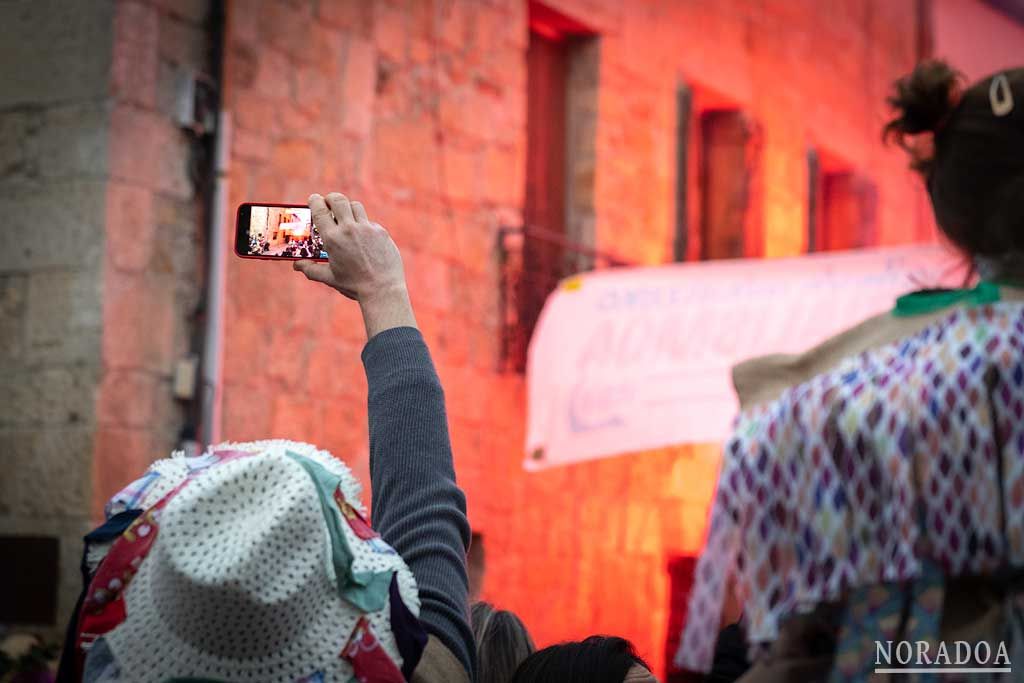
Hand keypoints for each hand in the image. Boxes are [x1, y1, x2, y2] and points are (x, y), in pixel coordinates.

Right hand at [295, 192, 416, 338]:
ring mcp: (367, 228)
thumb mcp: (330, 278)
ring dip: (348, 208)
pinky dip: (363, 225)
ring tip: (345, 218)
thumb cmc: (354, 285)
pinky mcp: (381, 232)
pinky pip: (369, 221)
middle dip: (331, 198)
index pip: (319, 210)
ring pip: (355, 206)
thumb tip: (296, 265)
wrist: (383, 290)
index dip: (315, 201)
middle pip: (338, 200)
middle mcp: (349, 229)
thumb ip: (311, 269)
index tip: (313, 199)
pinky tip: (363, 238)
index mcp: (333, 239)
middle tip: (329, 203)